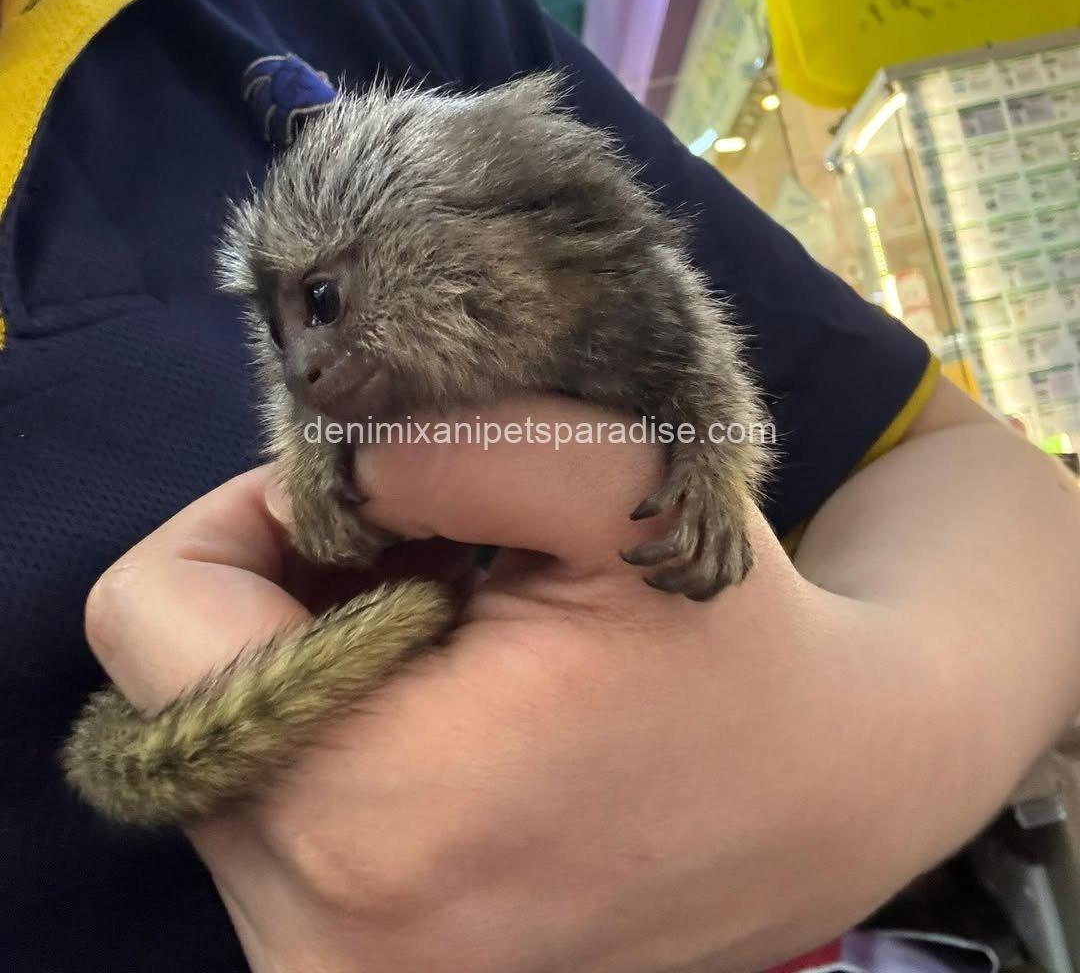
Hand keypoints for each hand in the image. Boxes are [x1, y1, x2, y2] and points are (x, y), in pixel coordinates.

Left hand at [85, 397, 951, 972]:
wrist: (821, 791)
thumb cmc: (731, 641)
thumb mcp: (619, 488)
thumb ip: (452, 441)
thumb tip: (318, 462)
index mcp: (370, 817)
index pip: (151, 617)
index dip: (255, 521)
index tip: (378, 510)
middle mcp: (319, 944)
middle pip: (173, 690)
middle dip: (290, 600)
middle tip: (435, 572)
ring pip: (213, 751)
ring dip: (316, 668)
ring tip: (459, 645)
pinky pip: (264, 817)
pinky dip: (333, 738)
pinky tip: (451, 709)